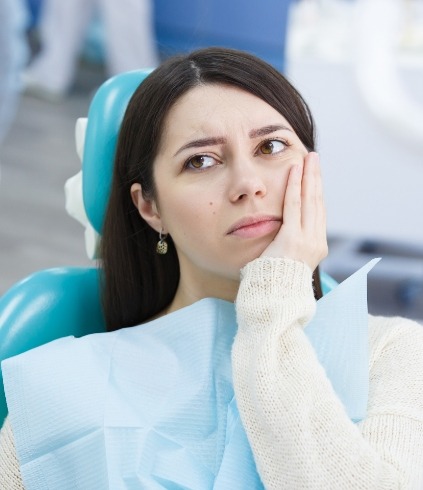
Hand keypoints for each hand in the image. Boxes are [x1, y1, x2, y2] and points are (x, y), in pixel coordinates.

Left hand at [261, 152, 327, 270]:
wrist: (273, 298)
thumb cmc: (273, 281)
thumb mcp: (286, 259)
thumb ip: (288, 243)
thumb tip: (280, 230)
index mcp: (316, 246)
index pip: (318, 213)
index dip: (316, 192)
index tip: (313, 176)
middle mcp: (316, 242)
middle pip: (318, 202)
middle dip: (316, 178)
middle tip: (314, 159)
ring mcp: (307, 240)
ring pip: (310, 200)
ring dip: (309, 176)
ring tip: (308, 158)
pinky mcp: (293, 238)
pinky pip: (294, 206)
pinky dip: (294, 186)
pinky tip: (294, 170)